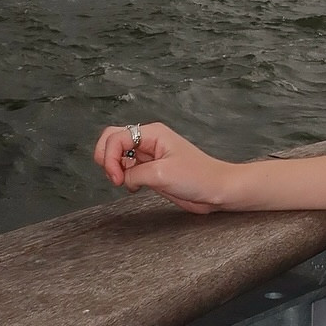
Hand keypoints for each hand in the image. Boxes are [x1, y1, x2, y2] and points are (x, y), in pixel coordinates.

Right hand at [93, 120, 238, 213]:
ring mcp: (150, 155)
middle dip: (107, 158)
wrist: (218, 191)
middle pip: (112, 140)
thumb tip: (121, 177)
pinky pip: (128, 169)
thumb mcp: (161, 175)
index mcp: (152, 134)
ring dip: (115, 169)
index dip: (110, 157)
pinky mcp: (152, 170)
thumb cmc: (199, 177)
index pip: (116, 137)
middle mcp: (149, 141)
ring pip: (118, 155)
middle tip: (114, 176)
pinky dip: (124, 178)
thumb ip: (134, 174)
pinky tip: (134, 187)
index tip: (116, 178)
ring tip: (126, 183)